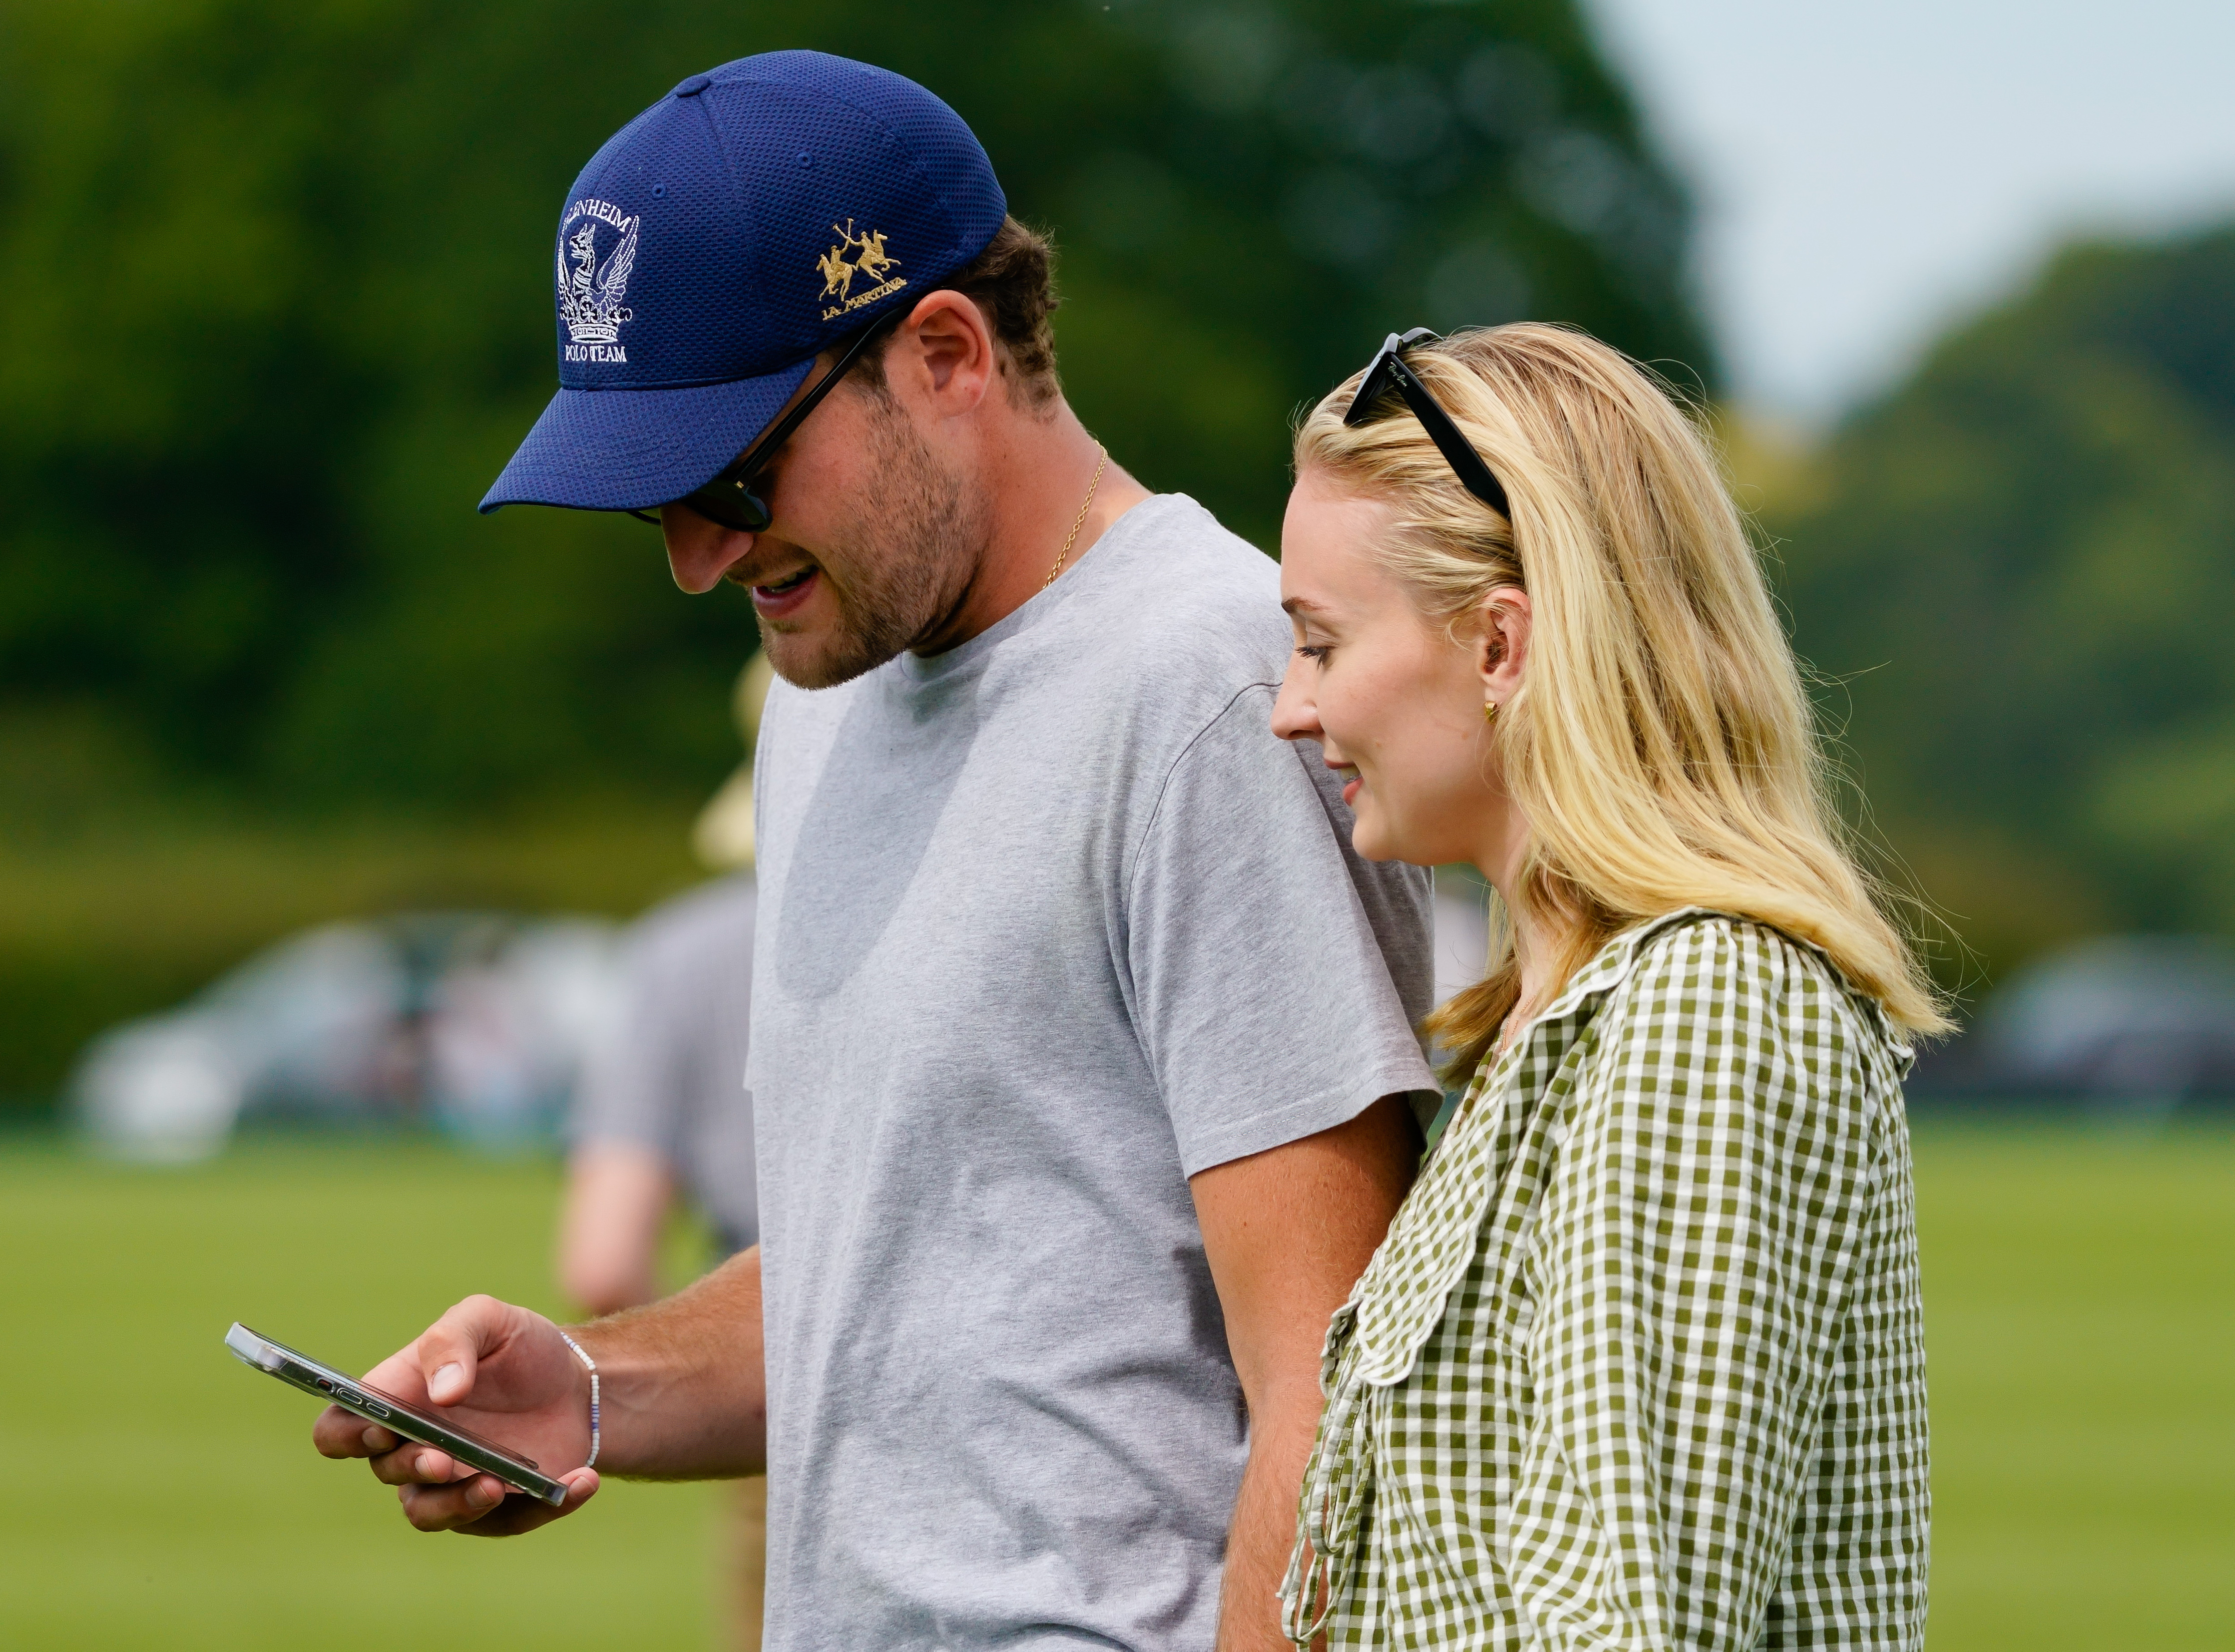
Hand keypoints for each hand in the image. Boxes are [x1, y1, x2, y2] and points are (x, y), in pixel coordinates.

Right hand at [311, 1294, 599, 1535]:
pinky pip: (507, 1522)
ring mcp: (452, 1484)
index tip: (380, 1428)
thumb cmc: (519, 1348)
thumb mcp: (489, 1318)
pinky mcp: (497, 1508)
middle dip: (412, 1467)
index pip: (340, 1431)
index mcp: (397, 1402)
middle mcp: (414, 1448)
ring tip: (498, 1484)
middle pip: (386, 1473)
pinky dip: (544, 1505)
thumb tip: (442, 1392)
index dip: (348, 1436)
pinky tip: (581, 1480)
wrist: (579, 1383)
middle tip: (444, 1459)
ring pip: (429, 1513)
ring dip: (459, 1505)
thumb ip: (454, 1339)